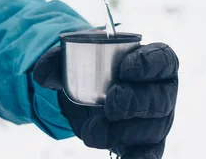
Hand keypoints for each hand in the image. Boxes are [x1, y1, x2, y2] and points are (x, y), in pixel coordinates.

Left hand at [33, 42, 178, 158]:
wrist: (85, 93)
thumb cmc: (89, 67)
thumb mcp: (72, 57)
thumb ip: (55, 60)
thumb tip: (42, 75)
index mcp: (151, 59)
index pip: (164, 59)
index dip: (149, 64)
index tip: (126, 70)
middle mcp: (161, 90)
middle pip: (161, 98)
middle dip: (135, 102)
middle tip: (111, 105)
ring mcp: (157, 119)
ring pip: (152, 129)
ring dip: (121, 132)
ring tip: (92, 130)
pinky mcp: (147, 143)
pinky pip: (150, 153)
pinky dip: (138, 158)